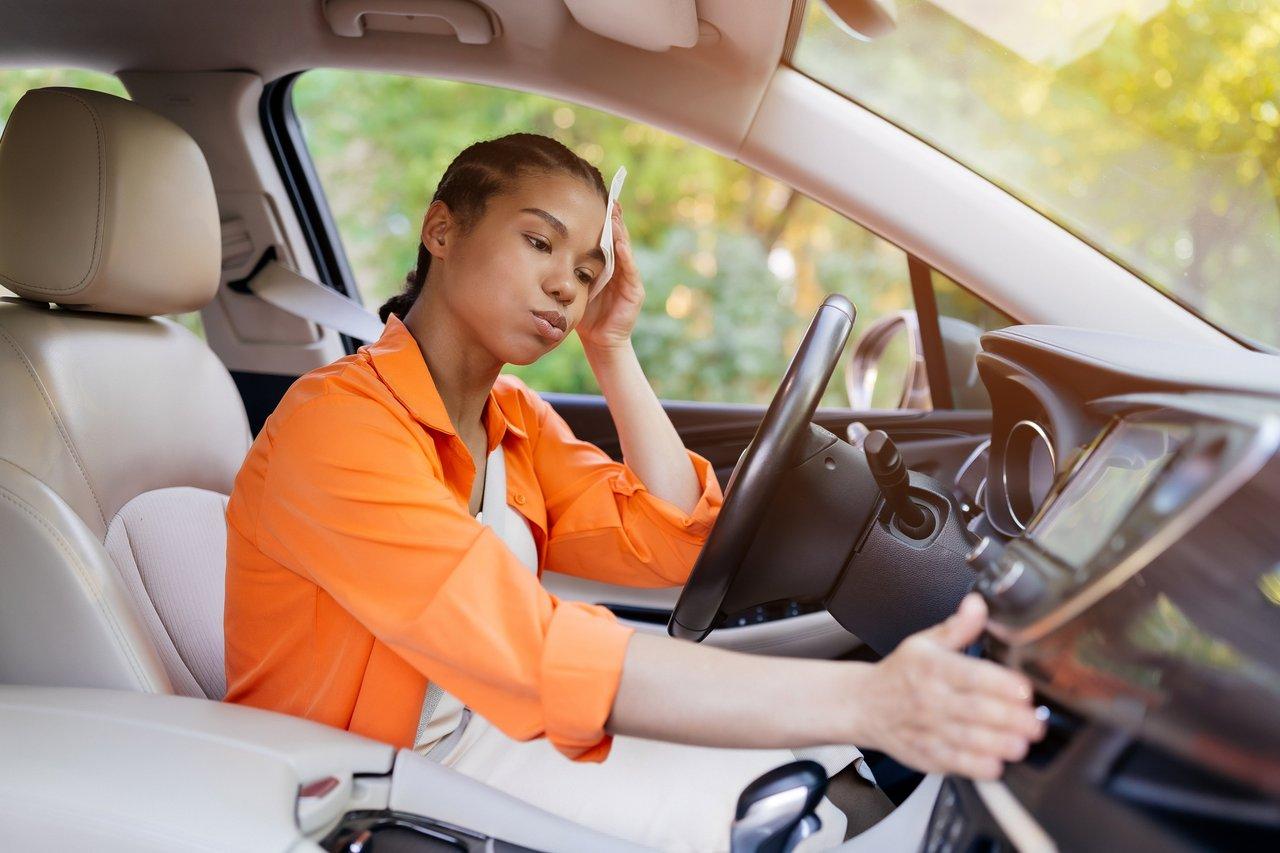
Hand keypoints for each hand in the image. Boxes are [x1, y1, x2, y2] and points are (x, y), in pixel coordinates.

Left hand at [577, 202, 643, 351]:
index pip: (605, 237)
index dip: (604, 219)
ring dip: (620, 232)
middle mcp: (620, 268)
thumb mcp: (576, 286)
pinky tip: (620, 244)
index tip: (598, 199)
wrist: (600, 341)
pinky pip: (630, 271)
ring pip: (625, 250)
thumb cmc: (586, 314)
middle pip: (618, 238)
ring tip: (615, 215)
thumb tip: (549, 250)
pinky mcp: (635, 292)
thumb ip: (571, 269)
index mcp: (606, 265)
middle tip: (611, 198)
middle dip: (615, 218)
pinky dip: (625, 257)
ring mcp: (629, 279)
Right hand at [855, 594, 1045, 780]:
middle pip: (975, 711)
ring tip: (1022, 744)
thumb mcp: (924, 642)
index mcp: (933, 667)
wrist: (864, 704)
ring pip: (968, 741)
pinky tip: (995, 764)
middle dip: (1011, 719)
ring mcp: (928, 729)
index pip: (971, 675)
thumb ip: (958, 627)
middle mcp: (930, 699)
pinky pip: (954, 764)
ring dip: (999, 744)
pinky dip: (976, 767)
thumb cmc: (900, 674)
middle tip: (1035, 722)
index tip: (1025, 690)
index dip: (1001, 684)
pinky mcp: (926, 755)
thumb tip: (978, 605)